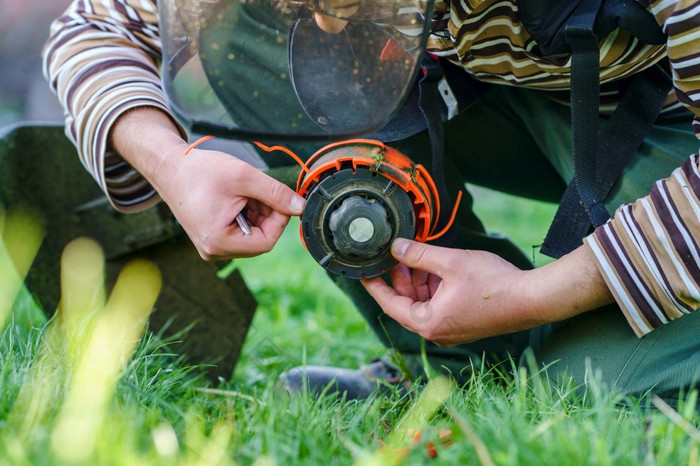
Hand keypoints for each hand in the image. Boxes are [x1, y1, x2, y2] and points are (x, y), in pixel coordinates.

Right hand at [108, 107, 305, 259]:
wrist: (169, 167)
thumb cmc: (200, 171)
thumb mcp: (245, 177)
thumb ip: (276, 194)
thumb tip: (300, 207)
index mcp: (219, 242)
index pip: (266, 242)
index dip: (279, 220)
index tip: (279, 199)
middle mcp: (214, 251)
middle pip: (260, 240)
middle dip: (266, 215)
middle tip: (258, 191)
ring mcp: (212, 247)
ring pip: (252, 235)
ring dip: (256, 213)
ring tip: (243, 192)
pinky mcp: (211, 239)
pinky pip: (240, 232)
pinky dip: (246, 215)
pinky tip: (236, 198)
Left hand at [362, 239, 613, 346]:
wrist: (531, 299)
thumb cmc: (493, 283)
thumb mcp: (450, 262)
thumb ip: (418, 255)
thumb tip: (396, 247)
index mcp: (428, 323)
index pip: (389, 304)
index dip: (374, 285)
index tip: (361, 272)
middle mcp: (436, 332)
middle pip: (406, 304)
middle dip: (400, 278)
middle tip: (394, 255)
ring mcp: (450, 330)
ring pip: (423, 303)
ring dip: (419, 281)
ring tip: (418, 256)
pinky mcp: (463, 324)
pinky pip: (438, 306)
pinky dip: (434, 288)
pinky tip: (437, 267)